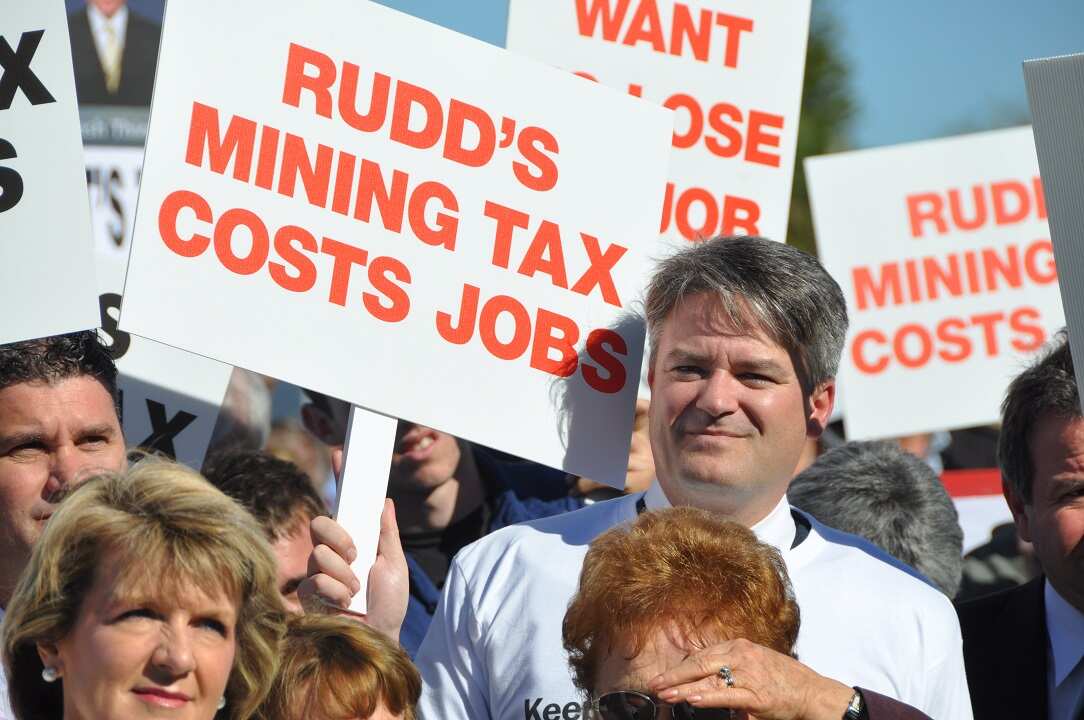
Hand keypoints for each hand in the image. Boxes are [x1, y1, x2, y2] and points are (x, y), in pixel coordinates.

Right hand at [298, 447, 408, 642]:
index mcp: (355, 539)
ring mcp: (318, 571)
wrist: (380, 636)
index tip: (340, 452)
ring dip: (343, 574)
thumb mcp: (395, 564)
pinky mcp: (307, 593)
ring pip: (318, 554)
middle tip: (355, 555)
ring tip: (356, 590)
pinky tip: (345, 603)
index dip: (341, 478)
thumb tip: (385, 500)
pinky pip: (315, 580)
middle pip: (320, 523)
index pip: (344, 503)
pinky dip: (336, 592)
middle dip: (338, 537)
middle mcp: (332, 551)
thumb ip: (388, 533)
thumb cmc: (390, 603)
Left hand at [647, 638, 853, 719]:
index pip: (702, 655)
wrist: (811, 692)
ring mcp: (749, 675)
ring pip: (708, 680)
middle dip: (674, 676)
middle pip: (699, 664)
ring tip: (665, 693)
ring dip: (683, 688)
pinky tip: (692, 699)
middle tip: (654, 684)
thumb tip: (705, 676)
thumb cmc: (784, 679)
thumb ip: (731, 665)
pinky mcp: (756, 695)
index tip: (664, 675)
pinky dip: (707, 697)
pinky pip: (726, 695)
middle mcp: (741, 656)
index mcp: (739, 647)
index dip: (681, 667)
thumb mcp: (756, 662)